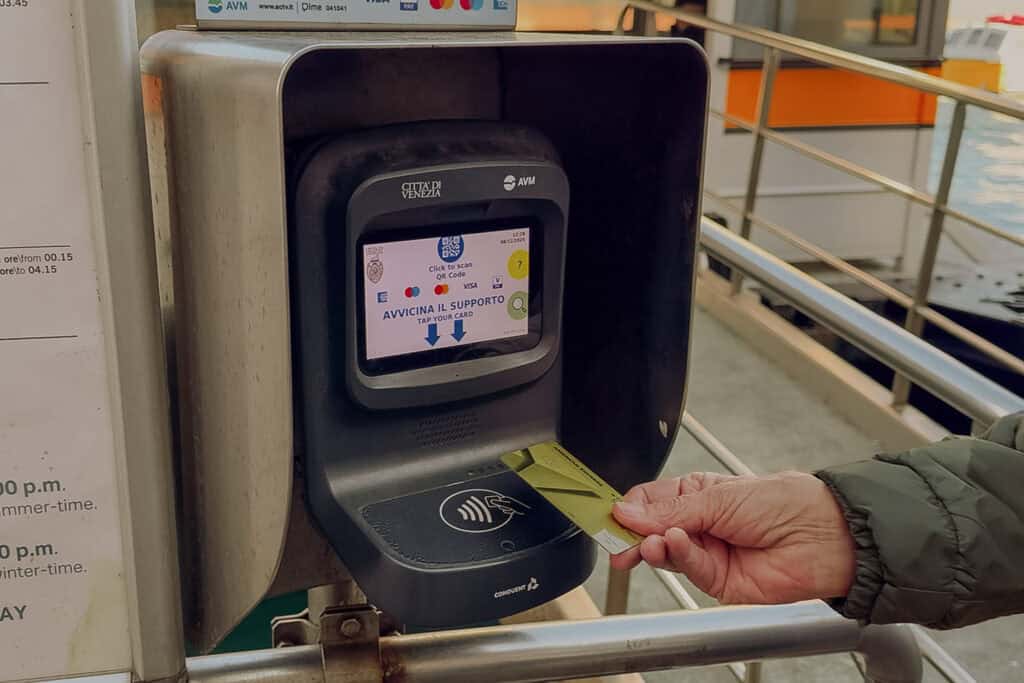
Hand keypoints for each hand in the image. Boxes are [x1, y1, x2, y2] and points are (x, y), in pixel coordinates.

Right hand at [610, 472, 855, 604]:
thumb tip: (626, 512)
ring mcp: (705, 553)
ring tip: (651, 540)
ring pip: (665, 552)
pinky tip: (677, 543)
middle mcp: (697, 524)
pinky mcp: (716, 581)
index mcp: (695, 495)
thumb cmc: (783, 502)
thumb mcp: (719, 496)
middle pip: (649, 530)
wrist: (824, 537)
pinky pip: (688, 569)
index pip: (648, 501)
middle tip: (613, 537)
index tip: (607, 513)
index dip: (626, 508)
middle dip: (630, 533)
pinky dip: (679, 556)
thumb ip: (670, 509)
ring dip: (654, 545)